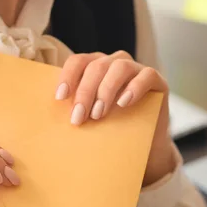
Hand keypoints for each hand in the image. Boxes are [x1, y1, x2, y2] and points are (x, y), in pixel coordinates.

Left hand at [55, 51, 174, 185]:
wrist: (143, 144)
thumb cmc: (111, 128)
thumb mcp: (90, 117)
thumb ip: (76, 109)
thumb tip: (50, 117)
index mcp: (95, 67)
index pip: (78, 61)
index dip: (68, 76)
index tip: (60, 98)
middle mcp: (115, 62)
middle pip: (96, 66)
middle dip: (85, 92)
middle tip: (78, 118)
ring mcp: (137, 69)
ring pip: (119, 67)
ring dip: (106, 90)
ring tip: (99, 114)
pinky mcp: (156, 79)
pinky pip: (146, 75)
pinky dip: (134, 88)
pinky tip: (123, 103)